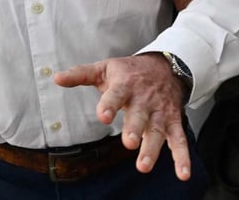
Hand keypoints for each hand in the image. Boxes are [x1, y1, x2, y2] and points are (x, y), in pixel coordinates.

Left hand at [54, 54, 191, 180]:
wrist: (166, 65)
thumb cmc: (130, 71)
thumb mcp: (105, 68)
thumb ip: (81, 74)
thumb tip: (56, 78)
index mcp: (125, 85)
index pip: (115, 94)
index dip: (109, 105)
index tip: (103, 116)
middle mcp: (143, 100)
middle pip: (139, 115)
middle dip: (135, 129)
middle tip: (129, 143)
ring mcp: (160, 112)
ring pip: (158, 131)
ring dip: (152, 148)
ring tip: (144, 165)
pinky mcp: (173, 122)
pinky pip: (179, 140)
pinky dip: (182, 157)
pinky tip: (182, 174)